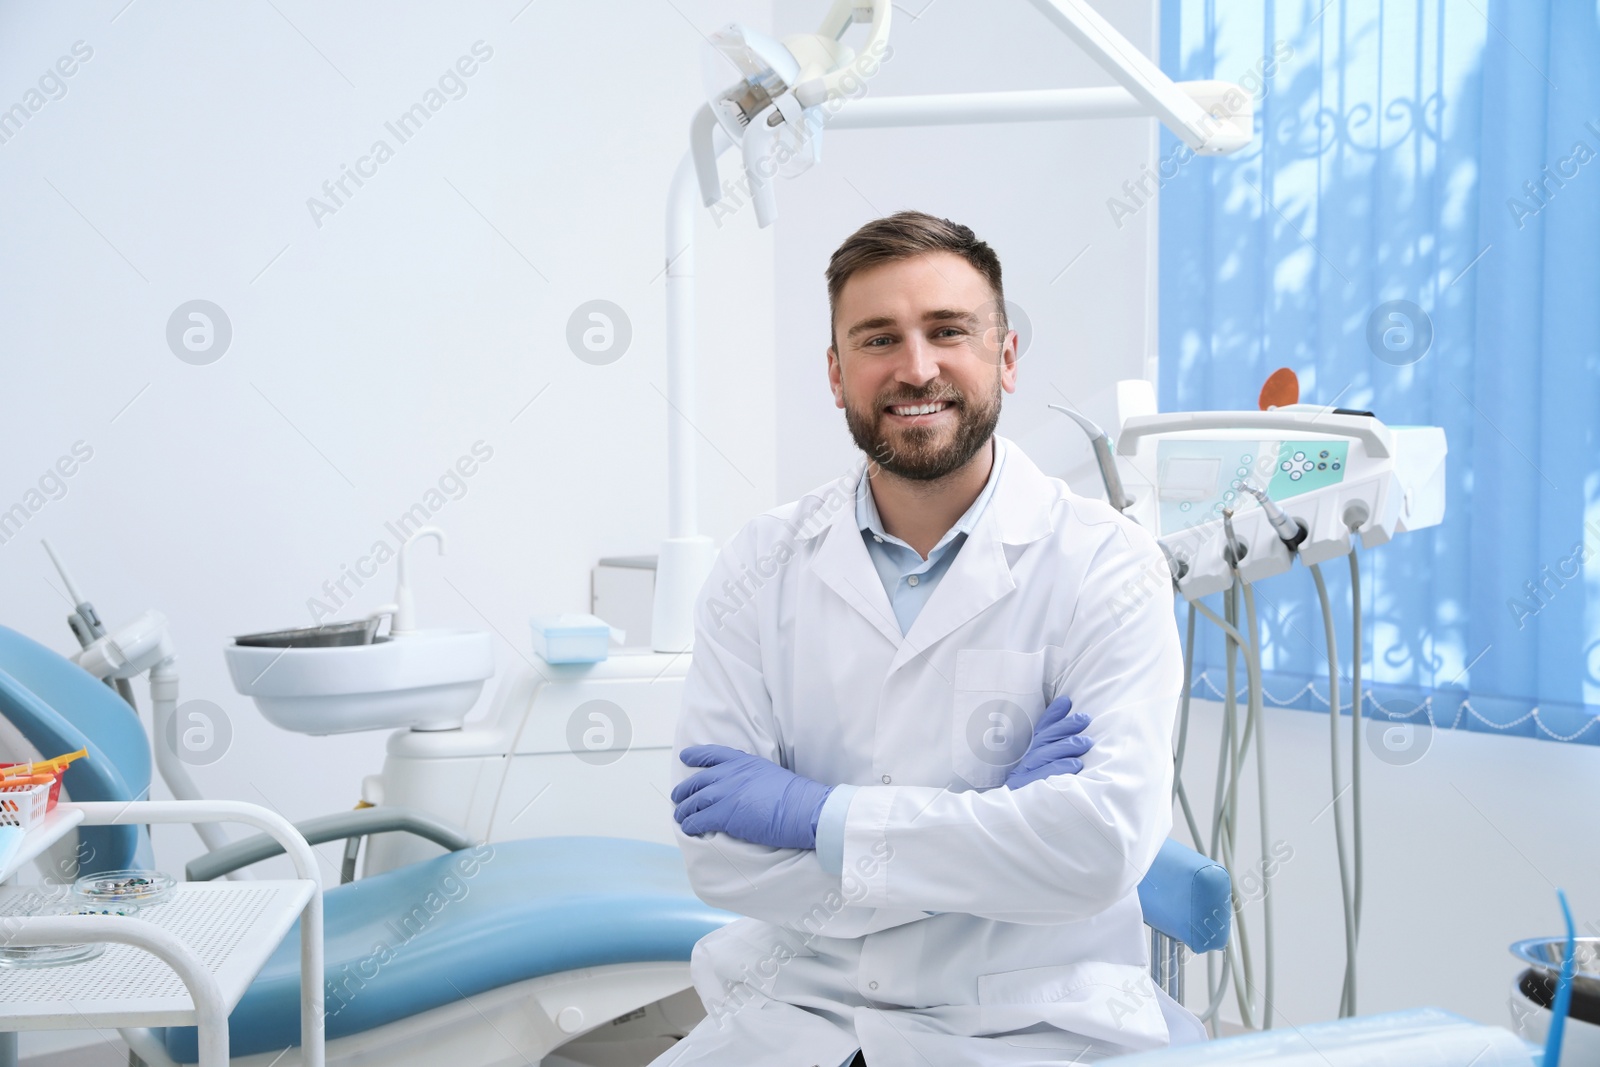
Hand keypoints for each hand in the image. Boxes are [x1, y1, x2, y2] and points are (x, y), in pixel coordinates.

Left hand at [672, 745, 833, 849]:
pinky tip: (689, 830)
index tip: (685, 757)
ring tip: (680, 817)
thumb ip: (751, 777)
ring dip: (684, 811)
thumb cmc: (794, 796)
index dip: (696, 755)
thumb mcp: (770, 774)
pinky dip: (690, 825)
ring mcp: (724, 794)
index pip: (712, 754)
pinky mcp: (723, 814)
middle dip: (684, 790)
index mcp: (742, 761)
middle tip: (678, 797)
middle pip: (697, 781)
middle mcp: (729, 774)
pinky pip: (698, 820)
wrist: (801, 809)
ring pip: (693, 802)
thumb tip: (744, 790)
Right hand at [1006, 696, 1092, 787]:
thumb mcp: (1047, 771)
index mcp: (1028, 757)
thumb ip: (1056, 751)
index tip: (1066, 702)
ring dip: (1066, 746)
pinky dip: (1060, 768)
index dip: (1052, 715)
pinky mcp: (1025, 791)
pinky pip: (1044, 776)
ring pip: (1044, 756)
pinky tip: (1076, 764)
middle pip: (1043, 741)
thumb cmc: (1038, 793)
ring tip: (1086, 741)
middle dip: (1065, 727)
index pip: (1040, 732)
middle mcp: (1023, 764)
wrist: (1016, 831)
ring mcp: (1022, 777)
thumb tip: (1070, 723)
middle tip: (1084, 718)